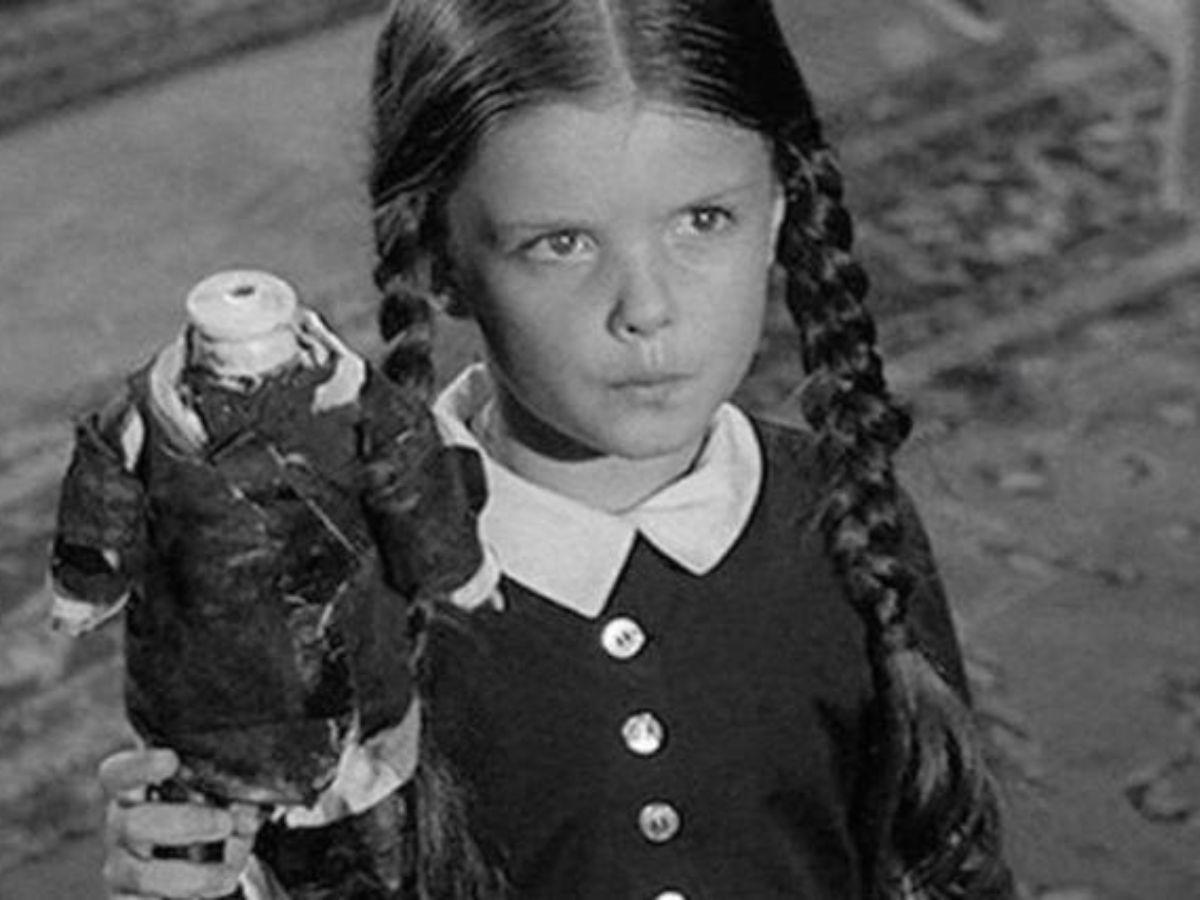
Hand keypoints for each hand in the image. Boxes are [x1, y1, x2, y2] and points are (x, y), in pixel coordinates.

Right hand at [99, 747, 263, 898]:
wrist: (194, 872)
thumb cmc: (205, 820)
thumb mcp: (220, 803)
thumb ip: (231, 802)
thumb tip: (245, 814)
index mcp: (135, 792)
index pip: (120, 774)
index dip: (140, 766)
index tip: (171, 759)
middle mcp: (122, 827)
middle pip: (133, 823)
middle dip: (184, 822)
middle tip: (225, 822)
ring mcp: (122, 868)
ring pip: (142, 874)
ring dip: (195, 875)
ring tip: (228, 873)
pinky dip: (192, 897)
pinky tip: (214, 889)